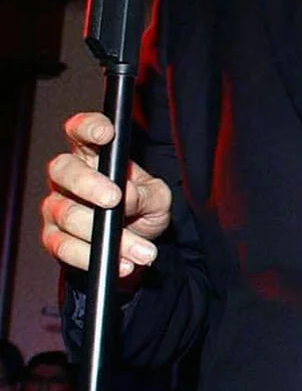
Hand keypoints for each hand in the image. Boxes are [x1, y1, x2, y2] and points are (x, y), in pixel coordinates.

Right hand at [39, 112, 170, 276]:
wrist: (137, 246)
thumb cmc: (143, 209)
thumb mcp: (158, 198)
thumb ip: (145, 194)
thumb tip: (127, 195)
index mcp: (94, 156)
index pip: (81, 131)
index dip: (88, 127)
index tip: (107, 134)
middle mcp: (68, 178)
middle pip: (63, 170)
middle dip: (89, 184)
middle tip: (115, 199)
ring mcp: (57, 207)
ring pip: (67, 214)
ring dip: (106, 234)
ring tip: (140, 249)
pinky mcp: (54, 238)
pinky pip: (65, 247)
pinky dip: (94, 257)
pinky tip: (123, 263)